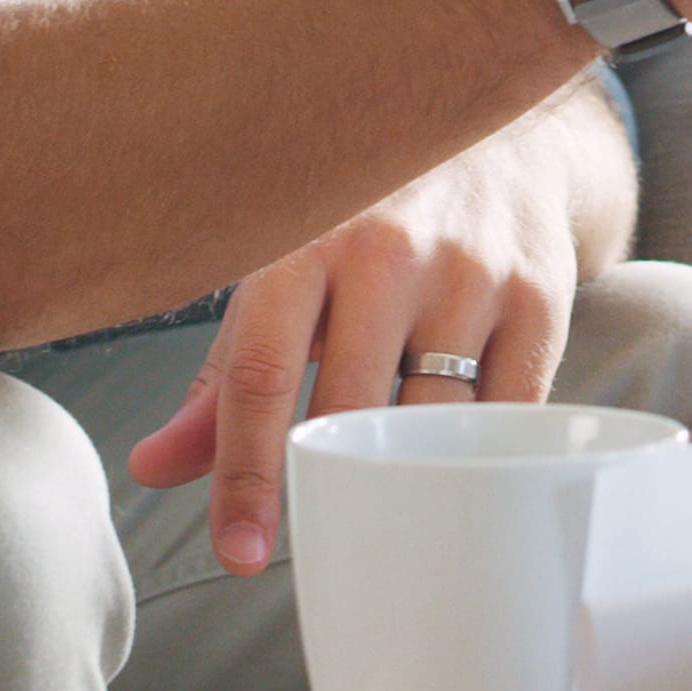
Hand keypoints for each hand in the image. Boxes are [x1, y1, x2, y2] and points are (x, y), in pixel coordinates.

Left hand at [127, 118, 588, 573]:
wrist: (500, 136)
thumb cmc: (367, 219)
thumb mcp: (284, 272)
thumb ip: (223, 376)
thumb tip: (151, 467)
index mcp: (301, 241)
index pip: (258, 374)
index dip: (243, 474)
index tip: (239, 554)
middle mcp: (387, 250)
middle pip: (348, 405)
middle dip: (331, 490)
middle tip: (322, 543)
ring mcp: (471, 272)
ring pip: (433, 420)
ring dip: (408, 480)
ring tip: (391, 514)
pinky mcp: (540, 296)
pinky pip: (508, 412)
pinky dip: (481, 456)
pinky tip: (461, 473)